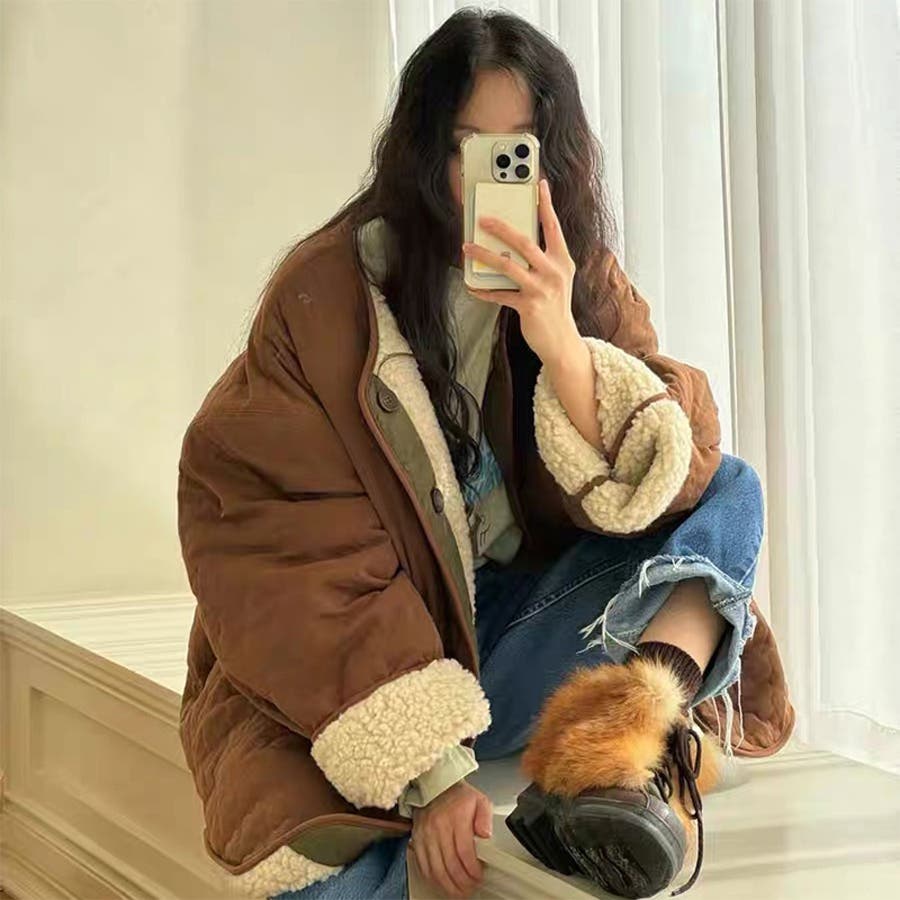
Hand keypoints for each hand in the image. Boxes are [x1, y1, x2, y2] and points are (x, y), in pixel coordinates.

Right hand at [409, 780, 492, 898]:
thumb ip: (485, 817)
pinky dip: (433, 879)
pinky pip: (423, 865)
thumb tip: (486, 834)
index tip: (479, 876)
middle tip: (470, 888)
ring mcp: (426, 835)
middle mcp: (439, 827)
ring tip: (458, 891)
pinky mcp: (417, 839)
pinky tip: (442, 883)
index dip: (472, 870)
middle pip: (450, 865)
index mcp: (456, 818)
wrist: (435, 785)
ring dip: (448, 885)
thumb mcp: (479, 800)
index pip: (464, 852)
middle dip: (462, 882)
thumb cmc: (458, 795)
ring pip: (436, 869)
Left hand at [462, 178, 580, 366]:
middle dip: (501, 228)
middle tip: (483, 218)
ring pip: (508, 266)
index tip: (538, 183)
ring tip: (467, 248)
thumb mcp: (555, 278)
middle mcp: (554, 271)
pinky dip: (483, 290)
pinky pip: (500, 294)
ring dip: (484, 256)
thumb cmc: (555, 306)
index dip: (546, 203)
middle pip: (525, 242)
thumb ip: (541, 259)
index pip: (553, 226)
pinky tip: (472, 286)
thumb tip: (512, 243)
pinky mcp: (529, 306)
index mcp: (562, 260)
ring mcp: (542, 289)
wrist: (562, 341)